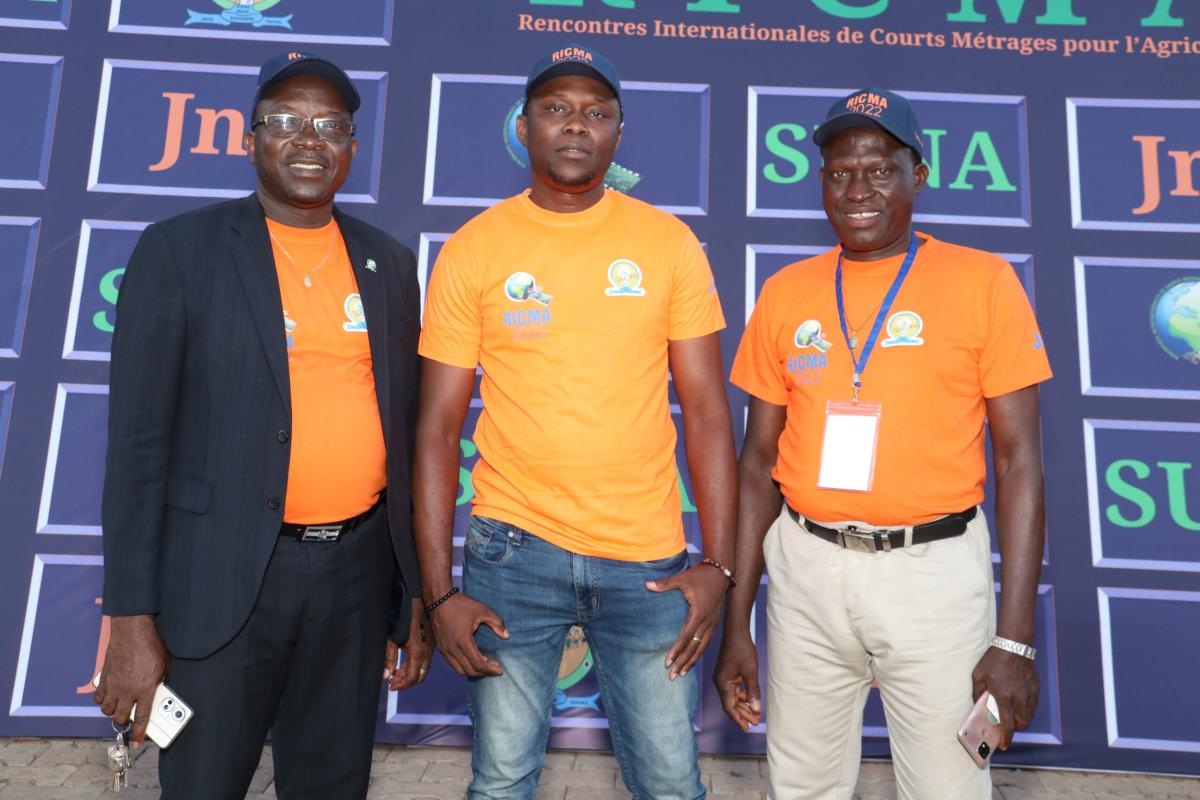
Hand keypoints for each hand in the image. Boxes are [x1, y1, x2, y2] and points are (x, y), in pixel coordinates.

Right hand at [92, 615, 168, 747]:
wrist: (133, 632)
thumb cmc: (150, 646)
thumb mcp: (164, 667)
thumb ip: (159, 682)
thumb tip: (157, 692)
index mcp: (145, 689)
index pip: (141, 717)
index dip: (138, 732)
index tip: (136, 742)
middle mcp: (128, 690)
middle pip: (120, 717)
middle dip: (123, 722)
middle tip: (127, 719)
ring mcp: (114, 684)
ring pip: (106, 709)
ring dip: (112, 711)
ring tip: (118, 707)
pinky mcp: (105, 677)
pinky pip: (99, 696)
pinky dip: (102, 699)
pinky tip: (108, 695)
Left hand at [384, 601, 433, 690]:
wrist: (419, 597)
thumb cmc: (403, 614)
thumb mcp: (391, 637)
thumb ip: (388, 658)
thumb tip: (386, 675)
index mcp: (417, 651)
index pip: (412, 678)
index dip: (401, 685)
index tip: (390, 686)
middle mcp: (427, 651)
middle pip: (420, 676)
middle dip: (406, 682)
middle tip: (393, 681)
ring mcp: (431, 646)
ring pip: (423, 668)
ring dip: (410, 673)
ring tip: (396, 672)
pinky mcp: (431, 640)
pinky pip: (425, 659)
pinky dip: (415, 664)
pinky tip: (404, 661)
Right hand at [427, 593, 506, 677]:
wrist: (438, 599)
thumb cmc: (461, 604)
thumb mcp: (482, 610)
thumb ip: (497, 623)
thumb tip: (506, 636)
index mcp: (463, 641)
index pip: (478, 664)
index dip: (490, 670)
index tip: (500, 669)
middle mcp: (452, 649)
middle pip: (470, 671)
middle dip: (484, 672)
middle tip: (494, 667)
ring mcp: (445, 650)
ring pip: (460, 671)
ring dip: (473, 670)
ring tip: (483, 663)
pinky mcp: (440, 648)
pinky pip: (452, 664)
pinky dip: (463, 666)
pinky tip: (471, 658)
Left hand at [646, 564, 728, 679]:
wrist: (721, 573)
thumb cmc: (700, 576)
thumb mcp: (682, 578)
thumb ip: (665, 584)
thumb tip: (646, 585)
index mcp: (698, 613)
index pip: (685, 637)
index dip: (676, 651)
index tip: (667, 662)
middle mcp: (707, 622)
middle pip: (694, 648)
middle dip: (682, 663)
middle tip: (672, 676)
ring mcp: (712, 624)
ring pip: (701, 648)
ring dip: (691, 662)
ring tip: (681, 674)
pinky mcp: (714, 624)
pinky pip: (706, 643)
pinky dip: (699, 654)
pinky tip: (692, 662)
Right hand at [713, 625, 761, 731]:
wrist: (736, 631)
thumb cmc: (743, 649)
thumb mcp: (750, 672)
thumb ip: (752, 692)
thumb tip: (755, 709)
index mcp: (723, 683)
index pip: (729, 707)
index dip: (739, 719)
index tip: (748, 728)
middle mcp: (719, 682)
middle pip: (730, 704)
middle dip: (742, 714)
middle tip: (754, 723)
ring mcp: (722, 677)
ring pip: (732, 697)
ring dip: (742, 706)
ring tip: (754, 713)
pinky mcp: (726, 673)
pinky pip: (733, 689)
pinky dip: (741, 696)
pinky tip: (749, 700)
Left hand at [971, 645, 1038, 748]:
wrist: (1013, 645)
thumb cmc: (994, 660)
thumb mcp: (978, 676)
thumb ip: (977, 693)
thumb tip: (977, 705)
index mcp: (1004, 697)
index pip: (1008, 725)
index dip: (1006, 738)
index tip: (1004, 745)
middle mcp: (1019, 699)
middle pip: (1022, 724)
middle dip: (1015, 729)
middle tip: (1007, 726)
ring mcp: (1029, 693)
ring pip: (1029, 716)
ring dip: (1021, 719)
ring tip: (1012, 714)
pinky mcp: (1035, 688)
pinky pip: (1033, 705)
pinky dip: (1027, 708)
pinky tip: (1019, 702)